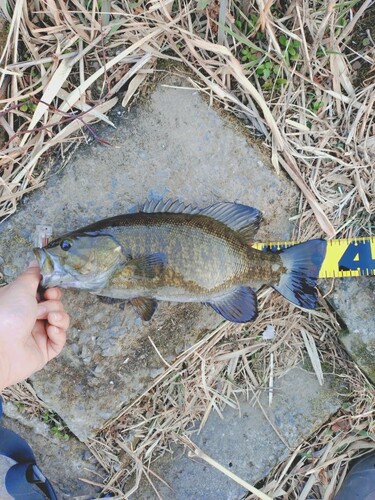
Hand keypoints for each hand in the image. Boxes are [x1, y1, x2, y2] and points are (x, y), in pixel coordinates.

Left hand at [0, 261, 69, 389]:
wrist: (2, 349)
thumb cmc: (7, 316)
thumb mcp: (20, 287)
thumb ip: (32, 274)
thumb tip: (36, 262)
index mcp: (21, 303)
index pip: (45, 293)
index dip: (52, 290)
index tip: (50, 290)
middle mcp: (29, 318)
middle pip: (56, 305)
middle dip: (54, 303)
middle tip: (46, 304)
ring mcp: (37, 334)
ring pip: (61, 320)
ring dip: (59, 317)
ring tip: (49, 319)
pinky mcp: (44, 350)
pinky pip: (60, 339)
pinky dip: (59, 333)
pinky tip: (51, 331)